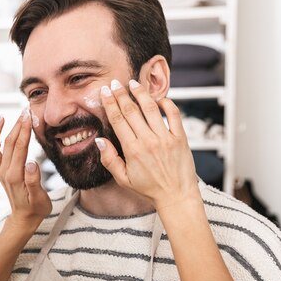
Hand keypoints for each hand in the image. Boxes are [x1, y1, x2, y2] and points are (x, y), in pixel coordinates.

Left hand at [0, 109, 50, 228]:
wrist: (24, 219)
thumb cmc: (35, 209)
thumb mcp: (40, 199)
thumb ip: (35, 182)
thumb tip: (31, 164)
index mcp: (15, 176)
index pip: (19, 147)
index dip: (24, 130)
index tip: (29, 116)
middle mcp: (4, 172)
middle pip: (8, 143)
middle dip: (16, 125)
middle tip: (24, 111)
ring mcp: (0, 173)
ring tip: (2, 118)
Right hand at [96, 79, 199, 209]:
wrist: (176, 196)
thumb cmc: (150, 189)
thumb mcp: (123, 179)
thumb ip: (110, 160)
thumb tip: (100, 141)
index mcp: (133, 151)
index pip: (118, 120)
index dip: (110, 103)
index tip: (105, 92)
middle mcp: (149, 142)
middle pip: (132, 111)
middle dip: (121, 94)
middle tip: (115, 83)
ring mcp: (166, 138)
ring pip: (151, 109)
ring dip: (141, 94)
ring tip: (133, 84)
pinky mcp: (180, 138)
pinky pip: (174, 114)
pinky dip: (167, 103)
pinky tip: (158, 98)